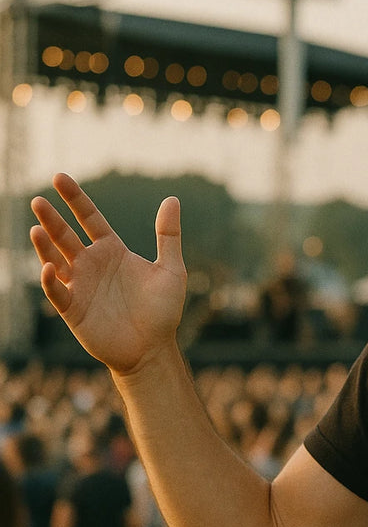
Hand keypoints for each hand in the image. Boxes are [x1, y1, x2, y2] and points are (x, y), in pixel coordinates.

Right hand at [29, 173, 186, 374]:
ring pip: (55, 260)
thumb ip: (168, 235)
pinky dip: (50, 280)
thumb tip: (172, 199)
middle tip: (39, 200)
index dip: (75, 199)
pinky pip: (57, 292)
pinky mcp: (73, 309)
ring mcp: (79, 286)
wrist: (153, 349)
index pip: (89, 218)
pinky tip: (48, 267)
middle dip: (52, 219)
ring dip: (44, 246)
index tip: (59, 178)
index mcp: (112, 251)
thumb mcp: (171, 269)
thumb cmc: (162, 311)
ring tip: (37, 227)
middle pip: (66, 236)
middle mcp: (91, 264)